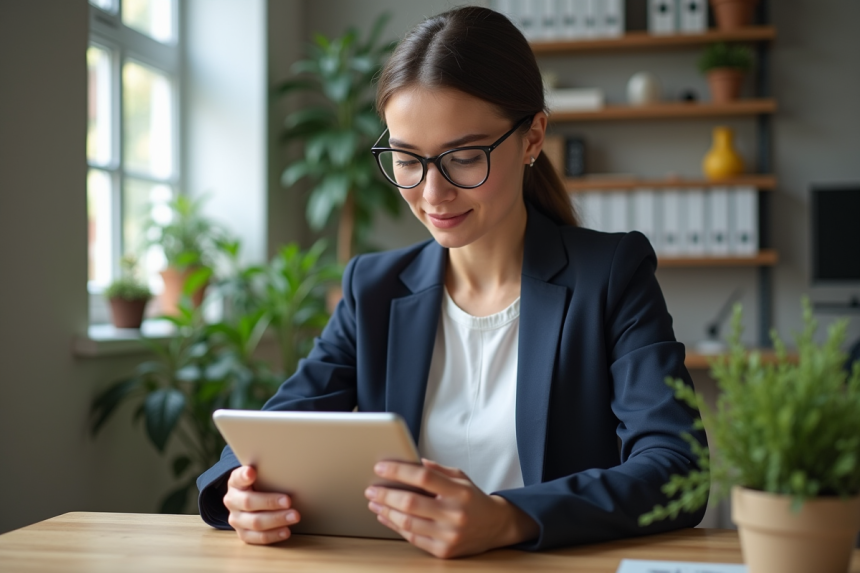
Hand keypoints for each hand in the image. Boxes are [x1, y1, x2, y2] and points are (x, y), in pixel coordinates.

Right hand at [223, 465, 300, 544]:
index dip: (244, 476)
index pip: (237, 478)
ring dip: (276, 520)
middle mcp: (232, 501)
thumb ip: (266, 471)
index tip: (252, 472)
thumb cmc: (258, 485)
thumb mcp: (259, 474)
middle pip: (249, 503)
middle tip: (288, 501)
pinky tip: (286, 531)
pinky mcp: (243, 534)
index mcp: (235, 483)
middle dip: (270, 502)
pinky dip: (273, 535)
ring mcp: (236, 519)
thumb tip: (284, 466)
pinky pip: (257, 538)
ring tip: (294, 516)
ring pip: (255, 523)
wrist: (248, 500)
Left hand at [364, 459, 538, 557]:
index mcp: (459, 492)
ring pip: (407, 522)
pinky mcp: (444, 551)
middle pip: (410, 503)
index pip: (424, 477)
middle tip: (371, 488)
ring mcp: (449, 535)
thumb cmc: (473, 499)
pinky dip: (395, 526)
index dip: (399, 471)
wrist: (495, 527)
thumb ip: (437, 470)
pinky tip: (386, 516)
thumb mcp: (461, 478)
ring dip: (386, 511)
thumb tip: (411, 462)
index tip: (381, 467)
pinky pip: (412, 538)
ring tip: (374, 502)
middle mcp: (454, 515)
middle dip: (385, 494)